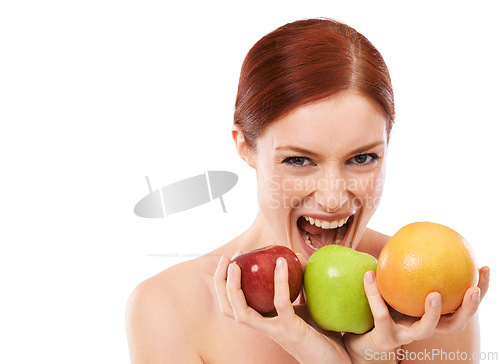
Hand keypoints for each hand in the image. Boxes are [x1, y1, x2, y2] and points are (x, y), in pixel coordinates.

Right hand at [213, 251, 350, 363]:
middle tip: (224, 258)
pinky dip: (279, 282)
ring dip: (233, 288)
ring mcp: (276, 330)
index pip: (236, 304)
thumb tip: (295, 255)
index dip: (226, 283)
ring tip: (235, 265)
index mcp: (266, 320)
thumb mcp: (309, 303)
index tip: (232, 258)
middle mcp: (265, 327)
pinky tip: (281, 263)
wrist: (337, 361)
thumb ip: (300, 283)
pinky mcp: (292, 330)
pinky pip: (281, 304)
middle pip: (230, 309)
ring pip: (242, 313)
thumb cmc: (323, 334)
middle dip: (221, 283)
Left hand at [343, 266, 489, 358]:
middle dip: (468, 308)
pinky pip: (381, 313)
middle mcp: (426, 327)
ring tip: (435, 295)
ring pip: (427, 328)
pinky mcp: (386, 336)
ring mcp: (407, 334)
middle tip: (473, 289)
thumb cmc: (386, 305)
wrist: (363, 334)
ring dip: (433, 313)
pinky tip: (369, 275)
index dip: (479, 289)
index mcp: (434, 315)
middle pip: (456, 323)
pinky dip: (374, 293)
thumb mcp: (399, 285)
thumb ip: (408, 266)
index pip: (463, 304)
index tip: (484, 267)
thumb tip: (414, 233)